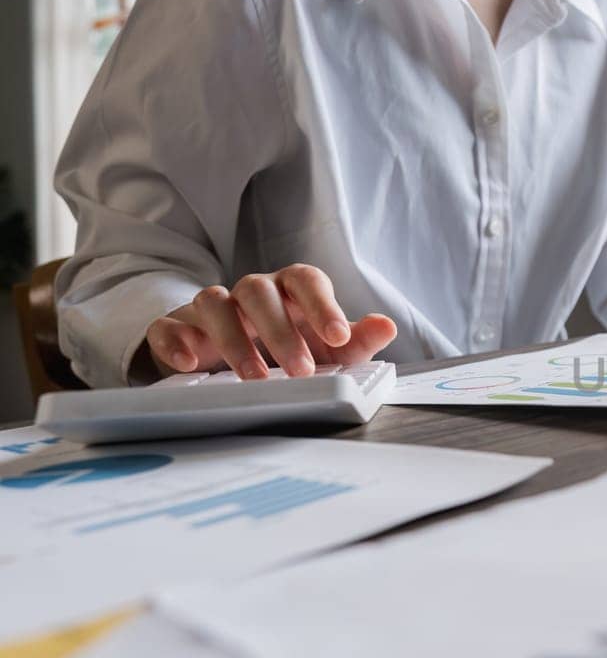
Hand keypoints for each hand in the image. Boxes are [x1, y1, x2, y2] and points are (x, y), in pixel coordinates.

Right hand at [141, 264, 397, 380]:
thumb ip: (357, 339)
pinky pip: (169, 325)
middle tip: (301, 370)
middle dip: (280, 331)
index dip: (322, 305)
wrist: (233, 362)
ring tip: (254, 377)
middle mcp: (251, 292)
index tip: (338, 336)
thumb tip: (387, 326)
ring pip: (214, 303)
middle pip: (259, 293)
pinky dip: (176, 340)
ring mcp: (211, 307)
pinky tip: (190, 362)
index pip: (306, 280)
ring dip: (234, 340)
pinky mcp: (177, 327)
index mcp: (290, 290)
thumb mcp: (329, 349)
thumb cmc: (290, 348)